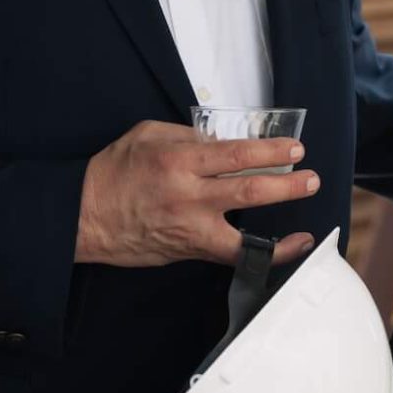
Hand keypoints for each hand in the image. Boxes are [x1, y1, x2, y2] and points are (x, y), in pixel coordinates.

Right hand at [75, 120, 319, 267]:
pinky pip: (232, 257)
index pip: (236, 154)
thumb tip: (224, 140)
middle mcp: (188, 197)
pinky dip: (265, 255)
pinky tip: (289, 248)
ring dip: (283, 232)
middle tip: (310, 179)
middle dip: (287, 185)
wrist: (82, 216)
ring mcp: (190, 229)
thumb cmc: (113, 172)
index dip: (271, 151)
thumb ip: (189, 135)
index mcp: (178, 162)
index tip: (295, 148)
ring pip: (245, 236)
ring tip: (308, 228)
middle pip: (249, 191)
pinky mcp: (189, 250)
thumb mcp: (147, 135)